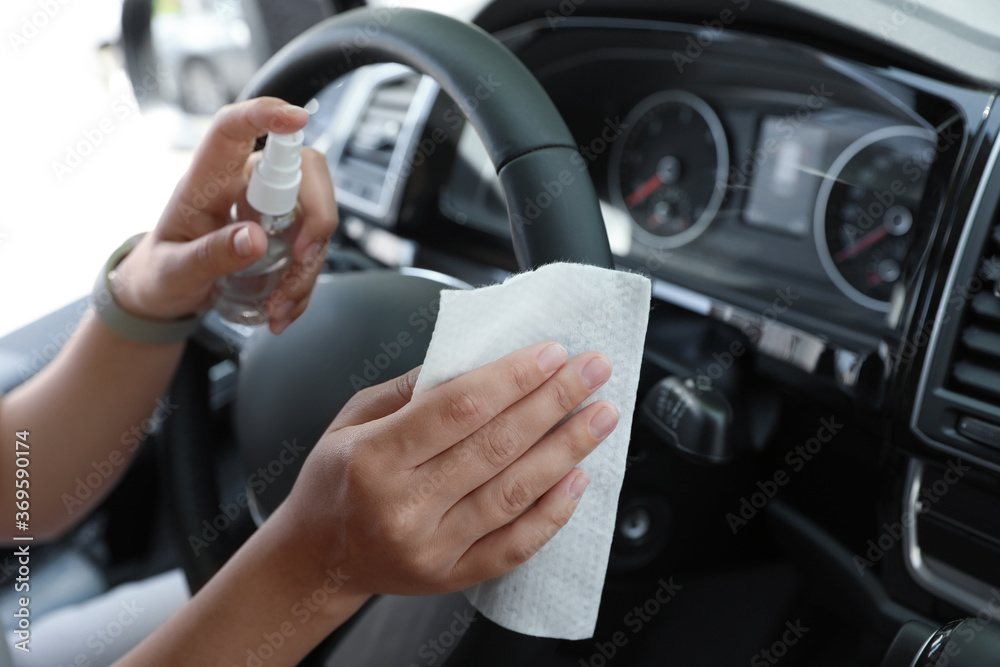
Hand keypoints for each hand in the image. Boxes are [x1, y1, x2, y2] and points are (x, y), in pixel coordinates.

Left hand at [112, 97, 337, 333]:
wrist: (166, 295)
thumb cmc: (161, 273)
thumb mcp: (174, 272)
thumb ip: (209, 256)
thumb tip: (254, 239)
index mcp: (208, 179)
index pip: (234, 129)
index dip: (266, 114)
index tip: (297, 117)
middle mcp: (244, 184)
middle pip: (302, 169)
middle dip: (317, 215)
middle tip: (302, 257)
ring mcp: (270, 207)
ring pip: (316, 214)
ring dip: (310, 264)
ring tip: (280, 304)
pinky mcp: (285, 233)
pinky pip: (314, 246)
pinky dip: (307, 281)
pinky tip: (284, 308)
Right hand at [284, 342, 620, 598]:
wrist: (317, 556)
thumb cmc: (336, 480)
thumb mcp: (353, 418)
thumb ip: (413, 390)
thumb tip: (481, 360)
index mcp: (374, 458)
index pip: (459, 408)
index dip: (513, 378)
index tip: (553, 353)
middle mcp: (403, 506)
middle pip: (496, 445)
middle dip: (554, 401)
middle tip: (593, 371)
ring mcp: (430, 546)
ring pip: (514, 493)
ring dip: (566, 450)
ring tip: (599, 417)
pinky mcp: (451, 576)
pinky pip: (515, 545)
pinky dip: (554, 512)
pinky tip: (578, 477)